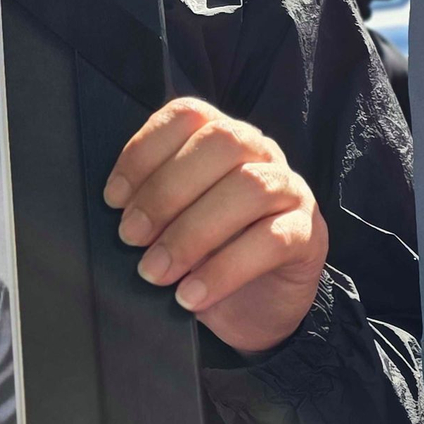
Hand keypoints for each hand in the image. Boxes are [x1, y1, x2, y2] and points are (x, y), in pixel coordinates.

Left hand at [105, 97, 327, 353]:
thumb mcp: (170, 221)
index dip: (145, 151)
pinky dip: (225, 270)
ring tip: (156, 271)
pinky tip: (192, 294)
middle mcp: (259, 152)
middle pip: (219, 144)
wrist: (253, 306)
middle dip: (166, 192)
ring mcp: (289, 189)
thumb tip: (116, 212)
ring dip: (192, 233)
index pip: (186, 116)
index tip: (114, 197)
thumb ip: (150, 204)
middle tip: (131, 237)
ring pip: (249, 188)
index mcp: (219, 136)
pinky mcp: (309, 234)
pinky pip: (272, 241)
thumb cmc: (202, 252)